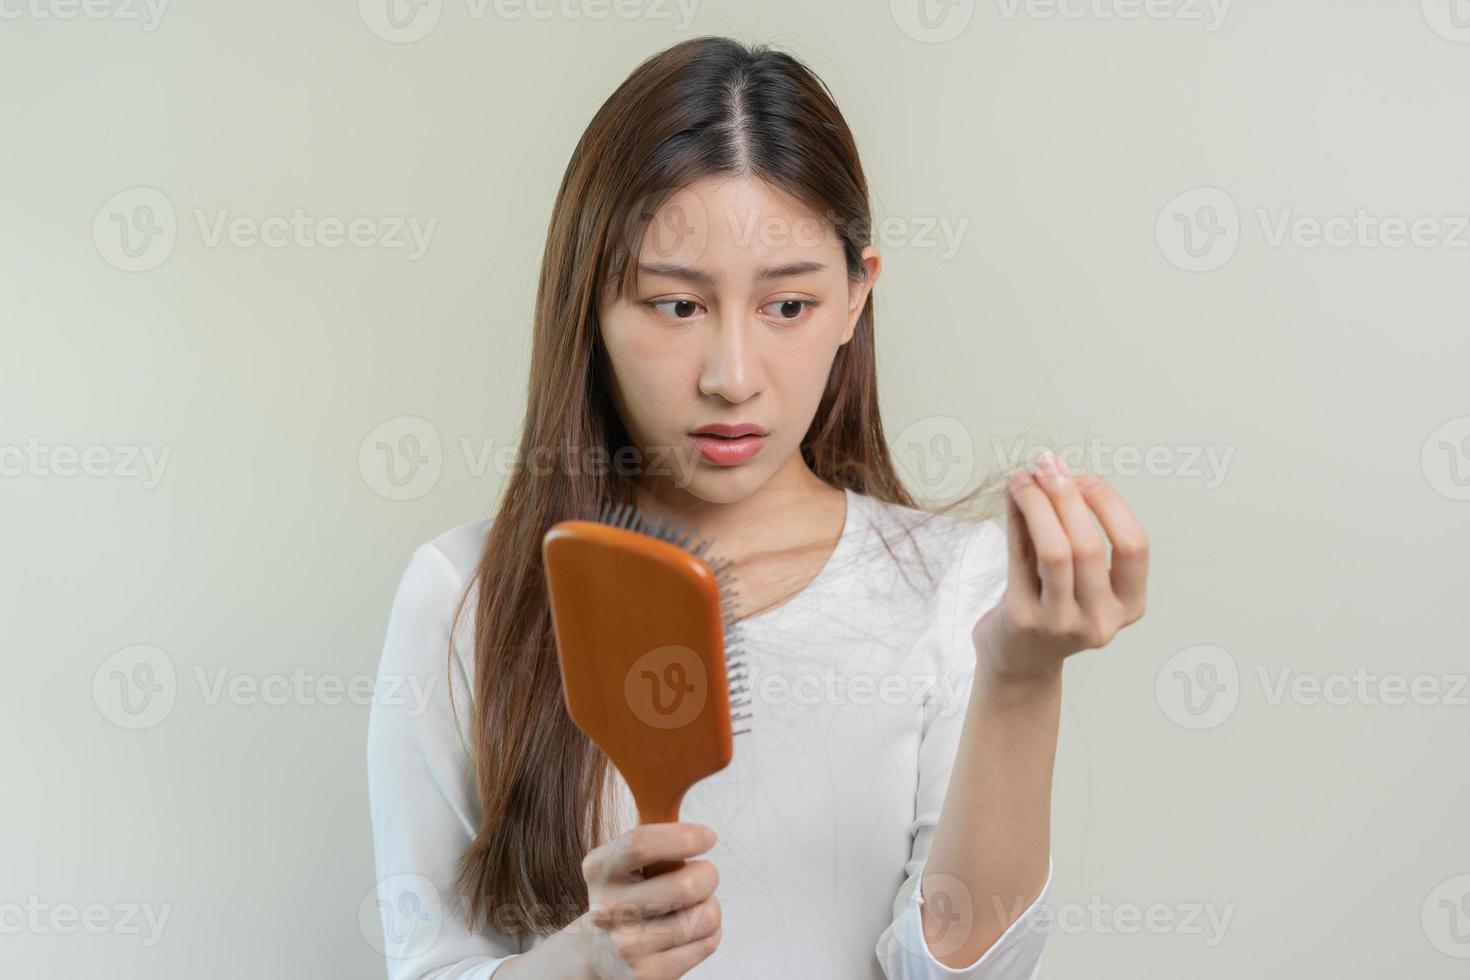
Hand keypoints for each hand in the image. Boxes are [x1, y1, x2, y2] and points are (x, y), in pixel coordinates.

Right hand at [576, 822, 722, 978]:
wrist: (601, 952)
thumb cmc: (629, 894)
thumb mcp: (628, 862)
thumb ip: (657, 845)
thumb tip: (702, 836)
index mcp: (599, 869)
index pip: (640, 844)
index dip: (683, 837)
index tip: (709, 837)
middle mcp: (607, 908)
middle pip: (686, 886)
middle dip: (708, 875)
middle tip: (703, 875)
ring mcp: (626, 946)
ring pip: (705, 917)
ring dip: (710, 905)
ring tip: (692, 905)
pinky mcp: (647, 974)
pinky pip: (707, 943)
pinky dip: (710, 931)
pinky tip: (690, 930)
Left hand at [971, 450, 1148, 683]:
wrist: (1018, 661)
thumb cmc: (1053, 605)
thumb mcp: (1078, 574)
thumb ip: (1072, 527)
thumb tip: (1055, 469)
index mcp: (1129, 605)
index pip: (1134, 547)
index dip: (1111, 506)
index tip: (1086, 478)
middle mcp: (1100, 620)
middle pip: (1089, 545)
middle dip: (1067, 496)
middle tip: (1048, 463)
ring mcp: (1061, 625)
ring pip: (1055, 552)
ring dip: (1038, 504)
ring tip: (1024, 476)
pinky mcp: (1023, 620)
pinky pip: (1020, 557)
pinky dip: (1016, 519)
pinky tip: (1012, 496)